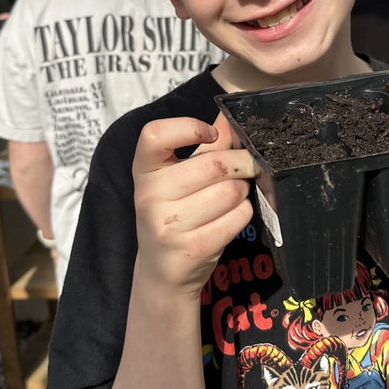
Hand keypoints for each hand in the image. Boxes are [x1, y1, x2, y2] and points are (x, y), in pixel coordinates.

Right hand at [132, 112, 256, 294]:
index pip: (156, 134)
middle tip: (244, 167)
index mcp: (143, 170)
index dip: (189, 127)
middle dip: (240, 163)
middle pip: (213, 165)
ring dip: (243, 190)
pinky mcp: (192, 248)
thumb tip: (228, 116)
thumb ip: (206, 147)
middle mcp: (149, 196)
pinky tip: (231, 216)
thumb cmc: (174, 214)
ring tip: (233, 195)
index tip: (209, 135)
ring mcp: (168, 225)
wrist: (162, 271)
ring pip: (231, 191)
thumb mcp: (179, 177)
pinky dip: (244, 213)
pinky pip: (238, 217)